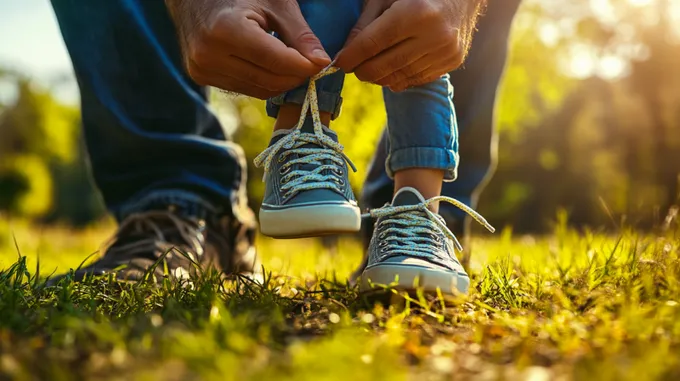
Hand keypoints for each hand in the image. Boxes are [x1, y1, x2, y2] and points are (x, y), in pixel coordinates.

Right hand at [165, 0, 330, 98]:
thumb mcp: (275, 3)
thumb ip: (299, 34)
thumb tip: (323, 62)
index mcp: (225, 29)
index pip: (275, 60)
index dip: (303, 66)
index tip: (322, 63)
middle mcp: (208, 54)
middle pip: (269, 79)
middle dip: (295, 76)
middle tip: (311, 65)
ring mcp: (202, 69)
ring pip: (259, 89)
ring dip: (282, 82)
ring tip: (293, 64)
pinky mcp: (201, 78)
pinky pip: (245, 88)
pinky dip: (264, 82)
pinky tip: (272, 67)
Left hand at [335, 0, 482, 91]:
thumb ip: (365, 24)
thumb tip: (346, 53)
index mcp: (416, 12)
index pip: (373, 43)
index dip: (352, 56)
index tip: (338, 63)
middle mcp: (434, 34)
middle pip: (385, 65)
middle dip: (363, 71)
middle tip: (354, 68)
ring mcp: (446, 51)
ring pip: (400, 77)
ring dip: (380, 76)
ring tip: (371, 68)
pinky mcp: (452, 62)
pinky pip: (416, 79)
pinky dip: (399, 78)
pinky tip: (391, 69)